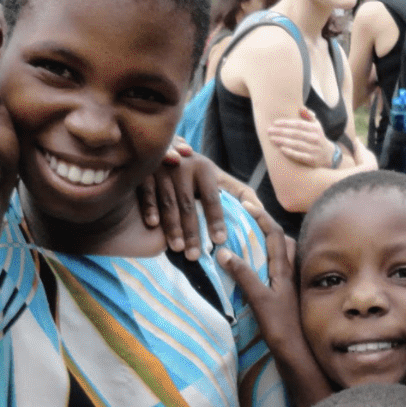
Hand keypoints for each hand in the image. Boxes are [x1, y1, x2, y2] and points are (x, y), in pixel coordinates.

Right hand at [137, 138, 229, 260]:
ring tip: (178, 248)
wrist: (165, 151)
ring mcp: (163, 169)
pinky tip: (153, 225)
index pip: (212, 197)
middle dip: (192, 231)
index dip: (216, 219)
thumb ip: (240, 193)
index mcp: (205, 169)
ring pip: (168, 202)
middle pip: (189, 204)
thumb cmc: (198, 175)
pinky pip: (147, 193)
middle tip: (195, 255)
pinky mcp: (145, 173)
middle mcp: (185, 166)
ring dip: (172, 226)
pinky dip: (150, 208)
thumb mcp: (219, 179)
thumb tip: (260, 209)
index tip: (220, 240)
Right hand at [215, 201, 302, 348]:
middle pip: (282, 241)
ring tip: (250, 242)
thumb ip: (243, 276)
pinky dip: (267, 264)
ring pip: (282, 257)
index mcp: (284, 270)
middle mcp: (290, 274)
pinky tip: (257, 272)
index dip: (262, 216)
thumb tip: (224, 252)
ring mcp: (289, 287)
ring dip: (269, 245)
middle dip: (267, 227)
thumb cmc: (281, 328)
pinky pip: (277, 272)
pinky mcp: (287, 299)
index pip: (275, 233)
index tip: (246, 205)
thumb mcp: (259, 299)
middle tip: (248, 221)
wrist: (298, 355)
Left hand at [267, 108, 336, 167]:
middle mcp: (314, 138)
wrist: (328, 155)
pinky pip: (299, 156)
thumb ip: (308, 116)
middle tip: (269, 131)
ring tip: (272, 139)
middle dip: (281, 132)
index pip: (298, 124)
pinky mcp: (312, 159)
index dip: (286, 123)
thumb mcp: (316, 125)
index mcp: (314, 128)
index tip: (275, 123)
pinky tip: (281, 149)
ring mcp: (313, 149)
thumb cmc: (318, 137)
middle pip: (295, 134)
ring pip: (296, 144)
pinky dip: (290, 152)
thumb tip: (301, 108)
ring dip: (283, 141)